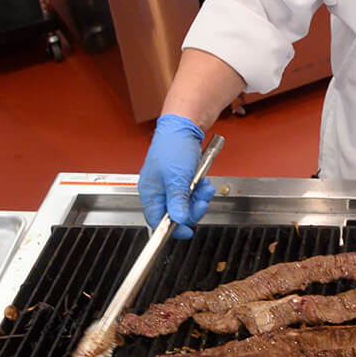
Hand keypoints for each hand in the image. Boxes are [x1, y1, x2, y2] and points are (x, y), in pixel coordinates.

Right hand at [137, 114, 213, 235]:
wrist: (185, 124)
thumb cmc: (175, 146)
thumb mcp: (177, 178)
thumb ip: (177, 201)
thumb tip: (179, 220)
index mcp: (150, 191)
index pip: (156, 219)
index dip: (171, 229)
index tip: (186, 232)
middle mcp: (158, 189)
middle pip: (174, 213)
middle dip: (192, 209)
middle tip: (201, 202)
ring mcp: (169, 183)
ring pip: (186, 203)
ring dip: (199, 198)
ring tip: (204, 188)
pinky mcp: (180, 178)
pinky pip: (191, 192)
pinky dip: (200, 189)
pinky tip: (203, 181)